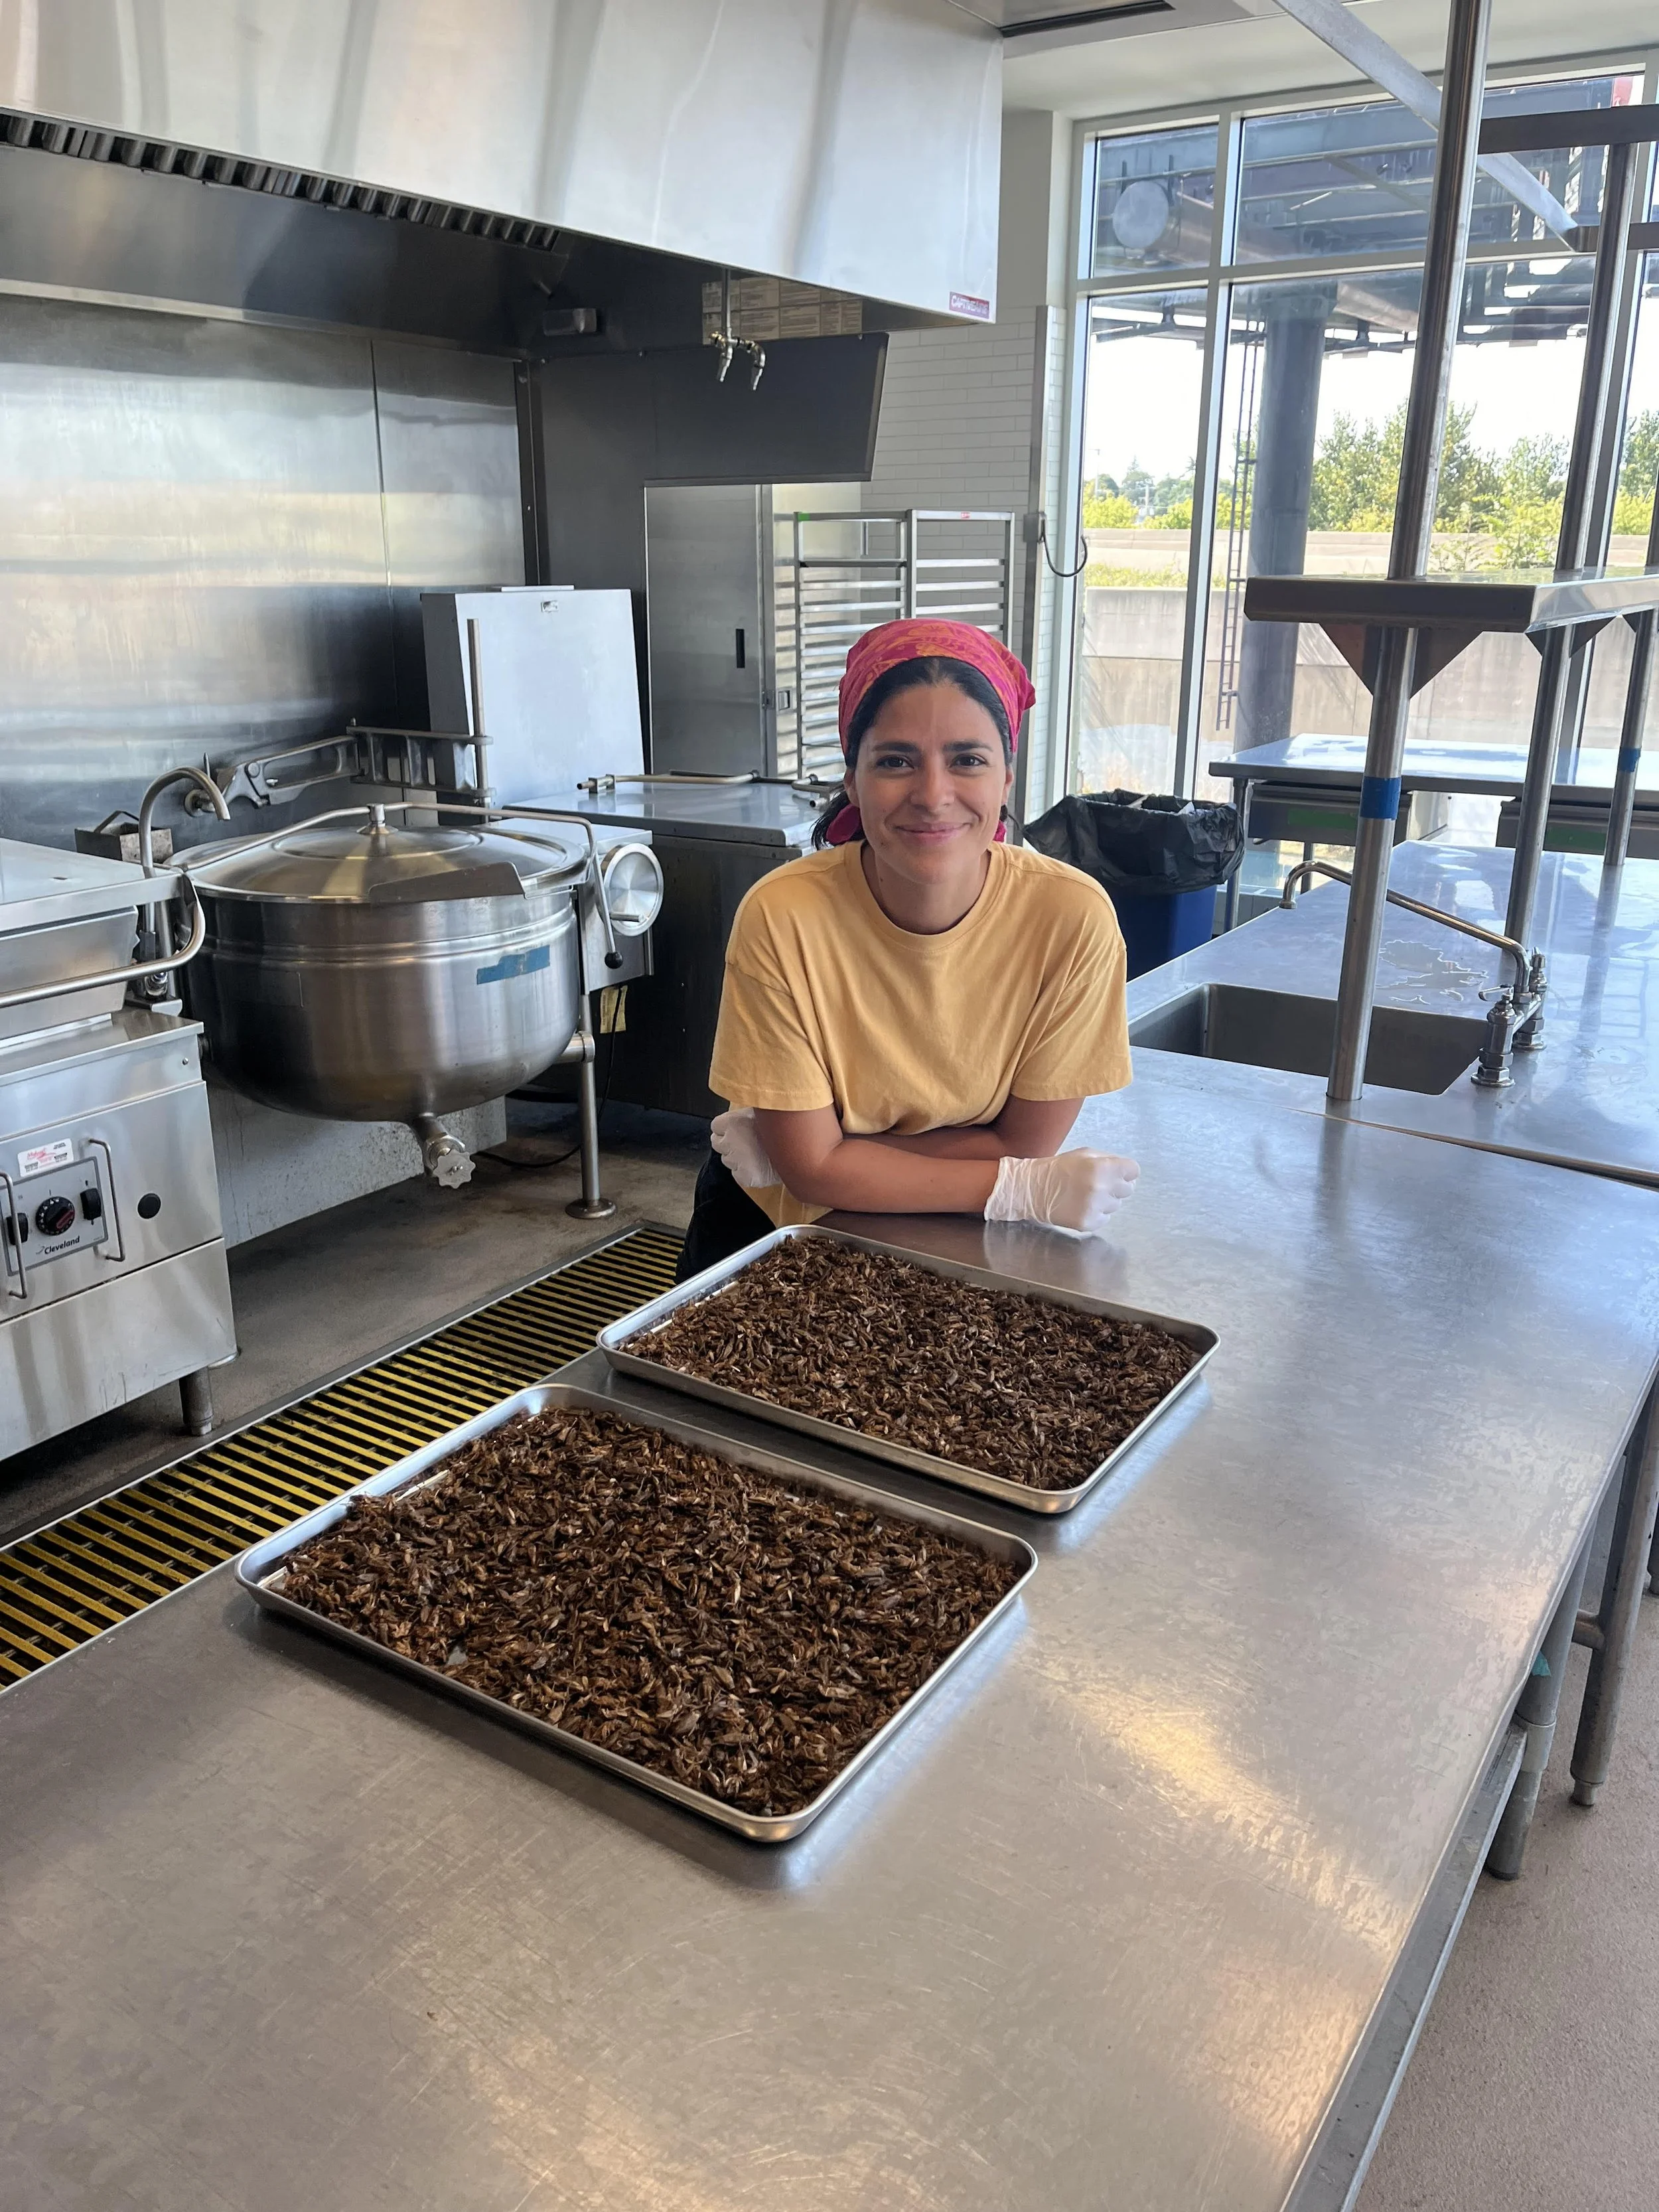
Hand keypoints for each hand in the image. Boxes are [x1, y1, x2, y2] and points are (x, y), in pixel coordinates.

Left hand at [711, 1107, 779, 1190]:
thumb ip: (748, 1109)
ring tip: (758, 1153)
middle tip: (749, 1142)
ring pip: (728, 1160)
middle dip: (729, 1144)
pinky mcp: (744, 1177)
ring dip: (738, 1158)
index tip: (738, 1130)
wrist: (800, 1152)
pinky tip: (760, 1165)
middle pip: (718, 1143)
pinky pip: (738, 1175)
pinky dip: (746, 1173)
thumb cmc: (783, 1128)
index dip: (727, 1129)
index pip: (716, 1126)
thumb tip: (743, 1099)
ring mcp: (736, 1161)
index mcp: (732, 1122)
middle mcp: (730, 1141)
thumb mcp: (764, 1111)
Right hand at [984, 1150, 1139, 1234]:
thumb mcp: (1084, 1154)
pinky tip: (1082, 1205)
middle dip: (1117, 1185)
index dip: (1126, 1171)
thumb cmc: (1060, 1168)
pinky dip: (1097, 1213)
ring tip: (1087, 1194)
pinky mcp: (1088, 1223)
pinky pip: (1105, 1218)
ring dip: (1106, 1200)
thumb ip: (1109, 1160)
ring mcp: (1095, 1208)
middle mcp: (1101, 1188)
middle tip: (1099, 1183)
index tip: (1118, 1172)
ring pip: (1117, 1205)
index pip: (1134, 1171)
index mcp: (1102, 1167)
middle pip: (1128, 1189)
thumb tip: (1128, 1171)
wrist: (1033, 1190)